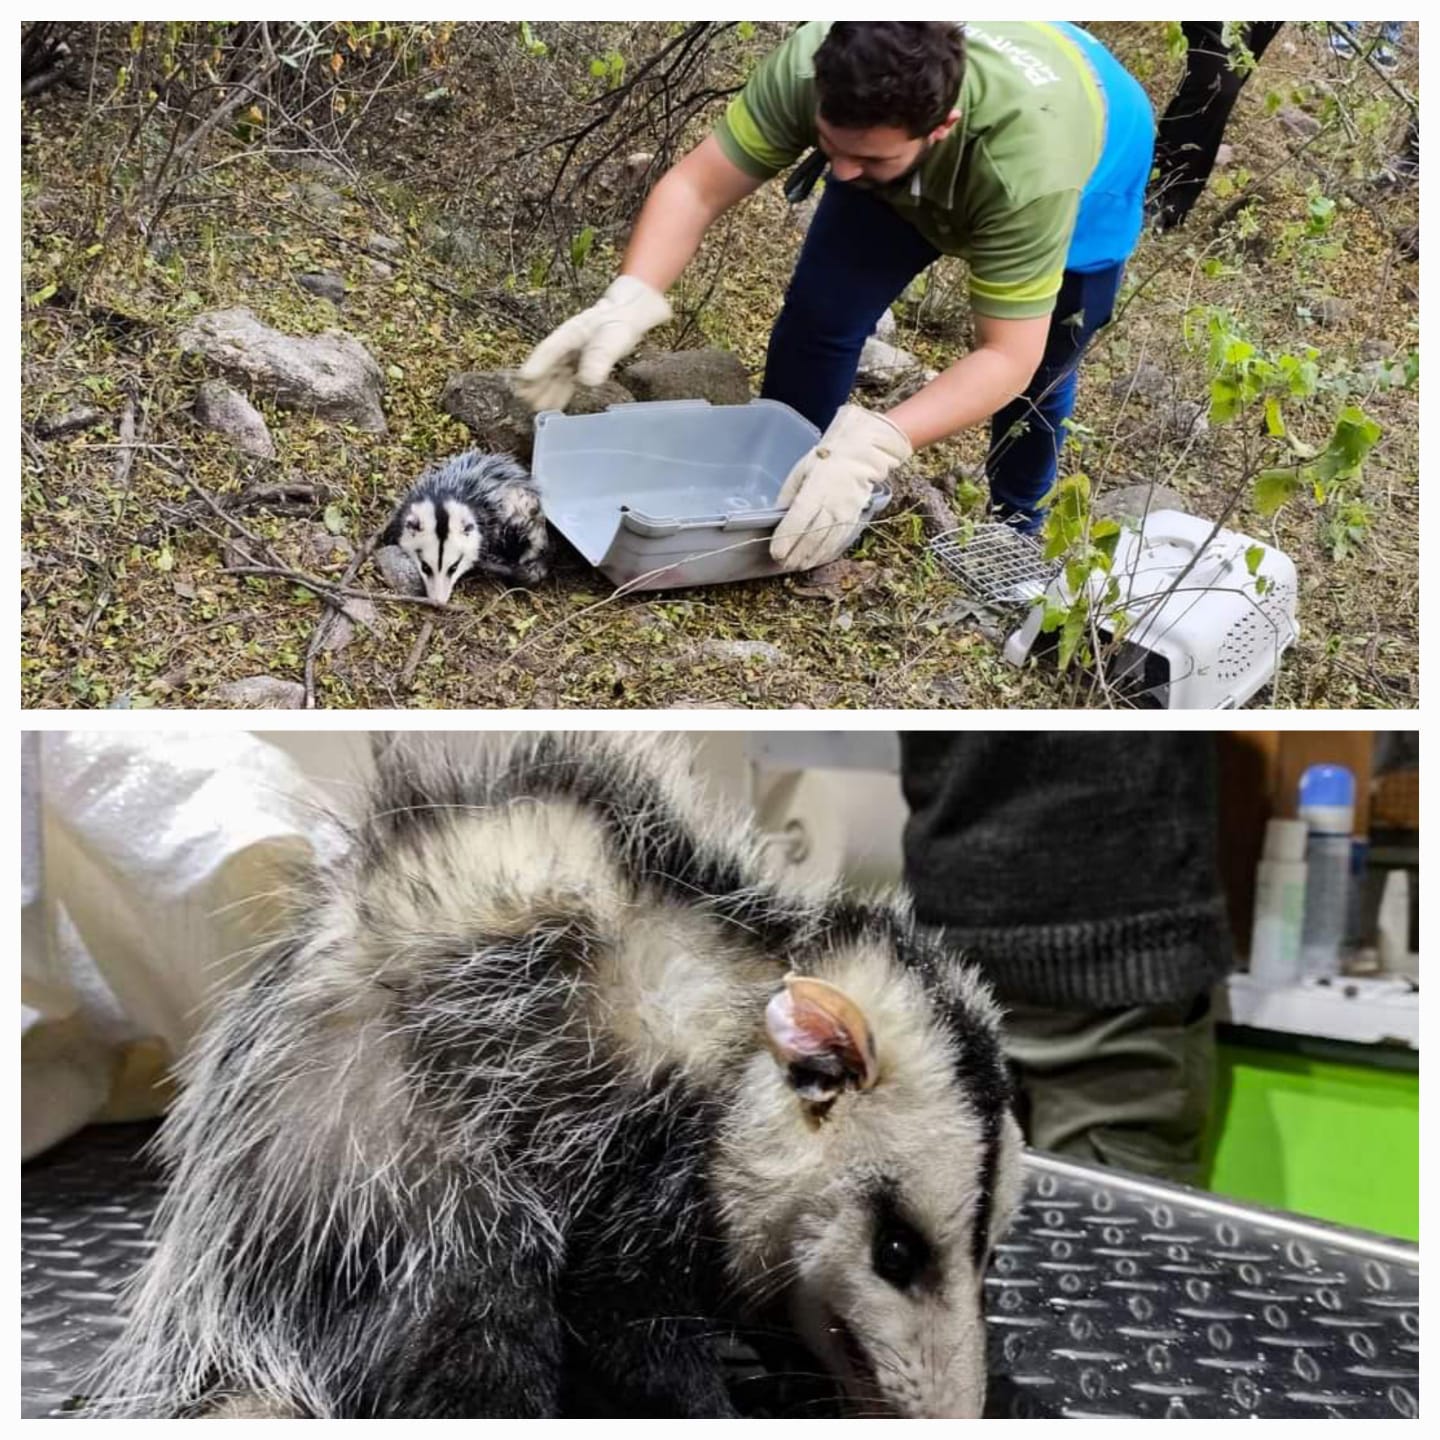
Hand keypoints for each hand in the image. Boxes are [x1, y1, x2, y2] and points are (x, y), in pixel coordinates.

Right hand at [515, 275, 672, 412]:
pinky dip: (559, 391)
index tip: (524, 379)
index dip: (537, 364)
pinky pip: (566, 379)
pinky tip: (554, 405)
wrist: (628, 315)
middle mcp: (567, 344)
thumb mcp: (614, 338)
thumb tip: (587, 380)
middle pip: (547, 364)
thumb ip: (601, 356)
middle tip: (525, 401)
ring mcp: (572, 354)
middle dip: (535, 383)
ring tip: (536, 408)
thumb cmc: (620, 322)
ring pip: (555, 374)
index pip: (550, 349)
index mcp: (571, 332)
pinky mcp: (579, 363)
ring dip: (545, 390)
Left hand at [769, 405, 911, 571]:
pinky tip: (815, 560)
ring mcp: (846, 515)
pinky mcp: (854, 521)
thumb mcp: (800, 472)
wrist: (859, 457)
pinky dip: (826, 554)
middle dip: (796, 554)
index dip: (786, 539)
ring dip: (810, 558)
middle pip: (812, 537)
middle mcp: (833, 505)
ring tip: (797, 566)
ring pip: (826, 544)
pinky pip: (839, 543)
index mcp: (817, 490)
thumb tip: (777, 518)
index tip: (775, 552)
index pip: (799, 520)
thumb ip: (788, 496)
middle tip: (782, 564)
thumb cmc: (825, 461)